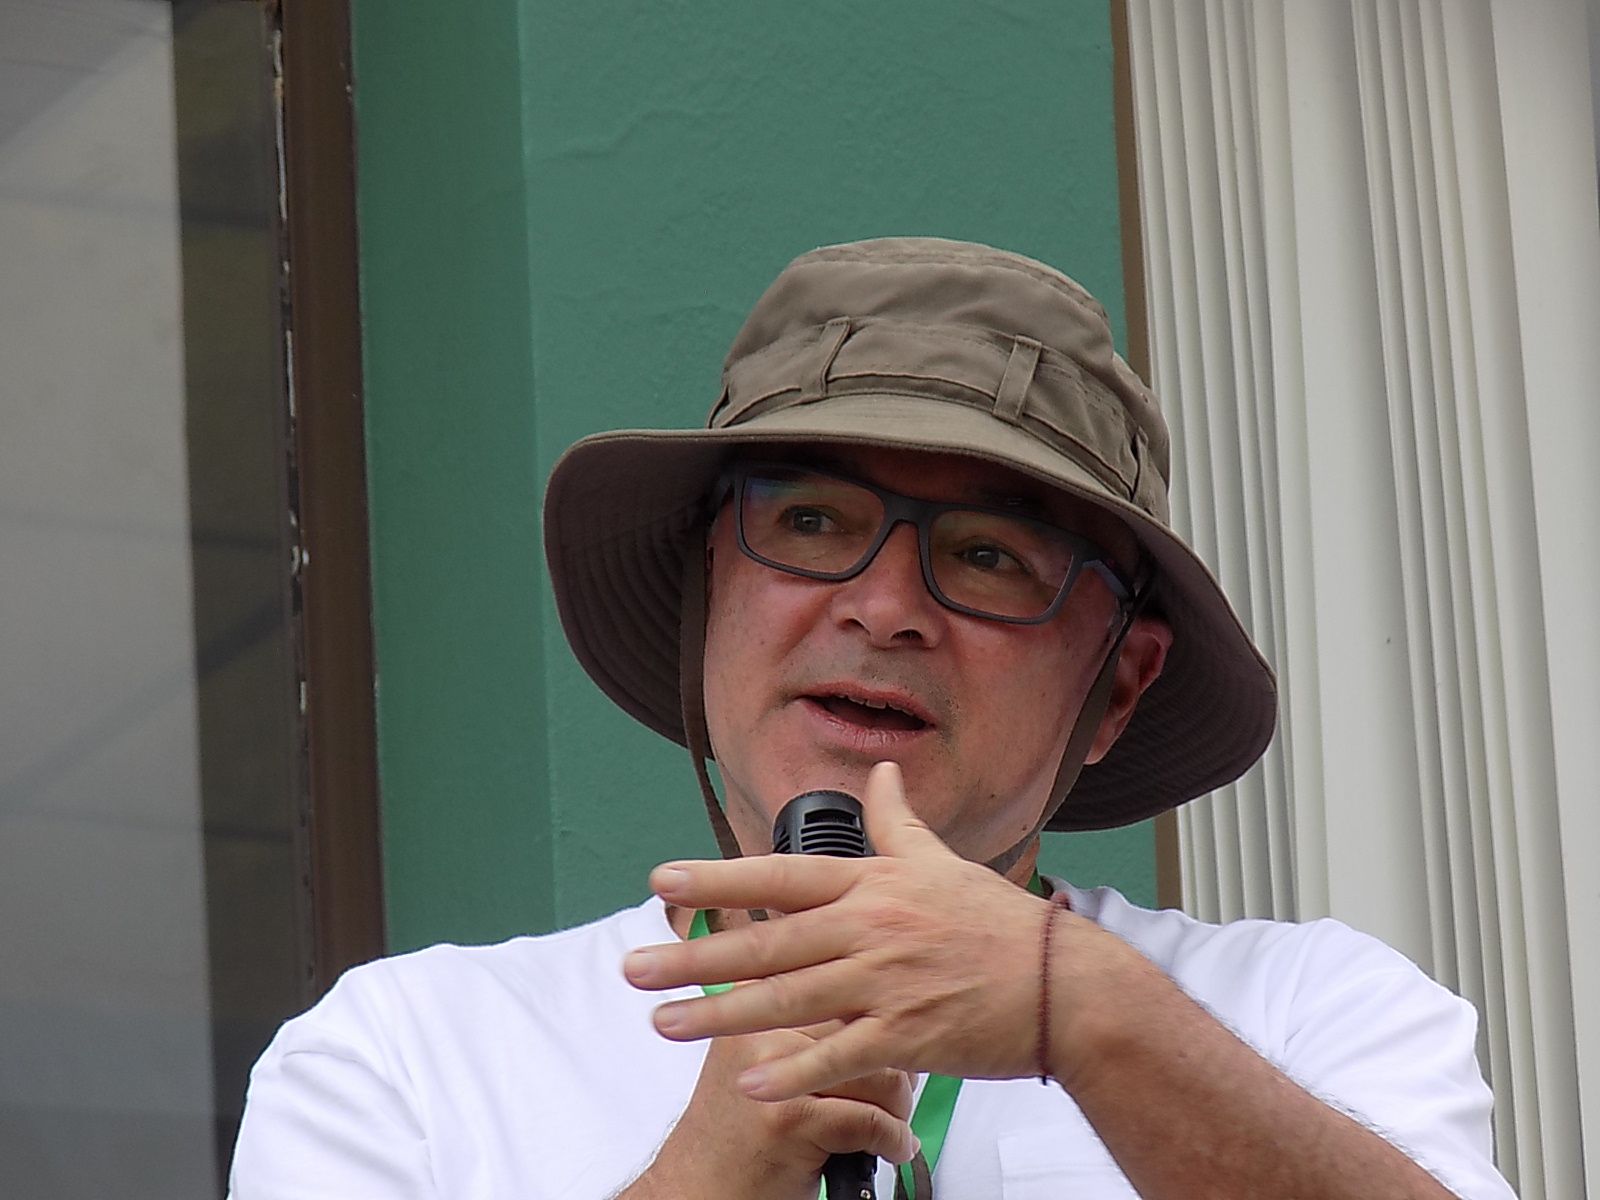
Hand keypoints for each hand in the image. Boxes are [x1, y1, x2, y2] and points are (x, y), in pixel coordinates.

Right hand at [620, 1026, 915, 1199]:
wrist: (699, 1188)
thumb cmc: (739, 1131)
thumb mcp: (764, 1057)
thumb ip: (809, 1027)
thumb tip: (881, 1013)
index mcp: (755, 997)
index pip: (845, 984)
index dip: (878, 1020)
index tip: (891, 1044)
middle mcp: (760, 1026)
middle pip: (867, 1026)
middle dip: (896, 1067)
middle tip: (897, 1095)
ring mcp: (773, 1072)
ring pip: (878, 1075)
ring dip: (898, 1110)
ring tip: (889, 1125)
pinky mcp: (790, 1119)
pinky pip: (871, 1120)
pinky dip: (892, 1141)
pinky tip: (891, 1149)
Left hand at [622, 762, 1110, 1100]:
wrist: (1066, 986)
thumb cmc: (999, 923)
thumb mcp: (943, 861)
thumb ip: (898, 821)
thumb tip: (881, 774)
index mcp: (875, 884)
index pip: (781, 875)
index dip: (718, 877)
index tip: (662, 881)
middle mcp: (873, 927)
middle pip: (769, 941)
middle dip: (694, 955)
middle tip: (633, 969)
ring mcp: (890, 983)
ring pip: (790, 999)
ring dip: (720, 1015)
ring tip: (663, 1025)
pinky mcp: (911, 1036)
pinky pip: (841, 1056)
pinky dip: (795, 1071)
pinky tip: (749, 1083)